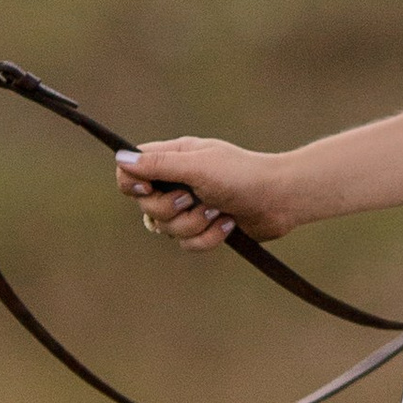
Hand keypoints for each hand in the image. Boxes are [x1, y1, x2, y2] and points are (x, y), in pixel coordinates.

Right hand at [114, 138, 292, 253]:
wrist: (281, 199)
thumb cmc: (242, 175)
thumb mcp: (198, 166)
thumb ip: (159, 164)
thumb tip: (120, 159)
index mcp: (173, 158)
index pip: (131, 171)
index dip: (132, 183)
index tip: (147, 188)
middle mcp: (178, 182)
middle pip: (146, 206)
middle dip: (170, 209)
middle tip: (192, 199)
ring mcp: (191, 206)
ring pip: (166, 229)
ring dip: (193, 224)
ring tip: (217, 211)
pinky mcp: (205, 228)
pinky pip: (188, 244)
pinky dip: (208, 238)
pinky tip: (228, 224)